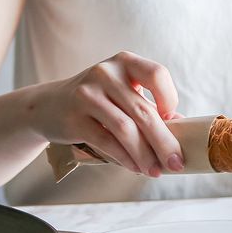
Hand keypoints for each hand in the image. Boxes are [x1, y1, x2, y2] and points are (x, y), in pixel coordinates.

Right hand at [32, 51, 184, 177]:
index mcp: (125, 62)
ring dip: (145, 155)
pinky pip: (106, 141)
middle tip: (176, 163)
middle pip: (143, 111)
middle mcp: (106, 73)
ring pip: (126, 129)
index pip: (157, 74)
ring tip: (155, 171)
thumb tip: (182, 129)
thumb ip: (149, 108)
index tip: (173, 121)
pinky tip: (136, 167)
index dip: (170, 98)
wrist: (49, 106)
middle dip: (164, 142)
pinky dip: (125, 158)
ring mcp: (87, 94)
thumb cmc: (98, 102)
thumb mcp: (123, 95)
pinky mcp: (74, 117)